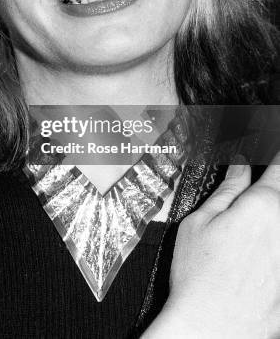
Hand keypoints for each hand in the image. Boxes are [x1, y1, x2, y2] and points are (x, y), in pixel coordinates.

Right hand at [161, 152, 279, 337]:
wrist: (213, 330)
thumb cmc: (200, 278)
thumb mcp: (200, 222)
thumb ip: (227, 189)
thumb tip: (240, 165)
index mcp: (263, 205)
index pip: (279, 166)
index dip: (275, 155)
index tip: (271, 150)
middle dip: (269, 193)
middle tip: (249, 205)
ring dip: (271, 219)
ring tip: (247, 236)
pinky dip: (272, 246)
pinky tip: (253, 256)